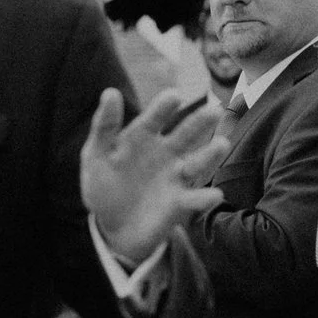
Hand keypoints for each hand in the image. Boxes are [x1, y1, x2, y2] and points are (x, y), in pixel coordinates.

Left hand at [79, 87, 229, 268]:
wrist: (113, 225)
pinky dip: (204, 197)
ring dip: (211, 154)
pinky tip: (213, 195)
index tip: (174, 96)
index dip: (163, 107)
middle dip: (200, 122)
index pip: (154, 118)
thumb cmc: (104, 184)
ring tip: (222, 144)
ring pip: (197, 162)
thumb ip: (104, 127)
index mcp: (143, 137)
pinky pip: (195, 199)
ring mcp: (176, 176)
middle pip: (185, 134)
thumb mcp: (96, 155)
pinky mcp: (180, 202)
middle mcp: (166, 152)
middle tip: (214, 111)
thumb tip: (110, 92)